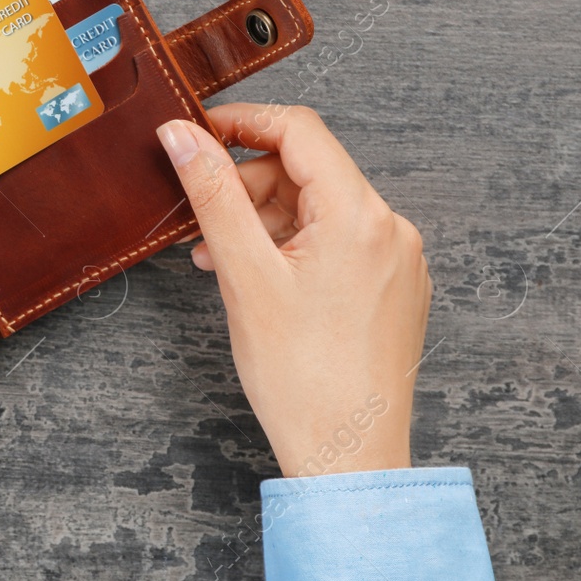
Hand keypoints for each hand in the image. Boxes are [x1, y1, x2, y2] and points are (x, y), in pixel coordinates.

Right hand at [157, 104, 429, 477]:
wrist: (349, 457)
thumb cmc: (303, 379)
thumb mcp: (243, 274)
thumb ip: (211, 194)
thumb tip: (181, 135)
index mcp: (361, 216)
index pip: (300, 131)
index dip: (242, 123)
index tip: (198, 134)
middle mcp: (392, 230)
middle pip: (309, 171)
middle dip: (248, 186)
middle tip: (201, 221)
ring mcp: (399, 261)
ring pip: (321, 209)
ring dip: (266, 221)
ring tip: (221, 262)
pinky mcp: (395, 289)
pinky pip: (339, 243)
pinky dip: (294, 248)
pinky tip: (260, 280)